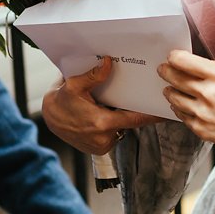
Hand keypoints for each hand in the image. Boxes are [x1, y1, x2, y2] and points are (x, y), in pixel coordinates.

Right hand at [42, 57, 159, 154]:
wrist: (48, 119)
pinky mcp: (98, 151)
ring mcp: (101, 147)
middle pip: (129, 124)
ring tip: (113, 107)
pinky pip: (113, 136)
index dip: (151, 116)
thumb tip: (108, 62)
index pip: (135, 120)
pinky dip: (113, 127)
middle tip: (140, 99)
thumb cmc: (61, 101)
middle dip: (133, 112)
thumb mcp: (74, 85)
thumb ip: (94, 76)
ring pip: (122, 130)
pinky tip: (106, 116)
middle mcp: (104, 139)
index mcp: (101, 123)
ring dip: (121, 120)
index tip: (166, 112)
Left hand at [158, 50, 214, 156]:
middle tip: (162, 70)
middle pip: (174, 77)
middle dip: (165, 71)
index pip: (183, 60)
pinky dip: (179, 108)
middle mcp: (208, 92)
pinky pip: (180, 115)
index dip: (174, 57)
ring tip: (170, 88)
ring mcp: (202, 112)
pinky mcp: (199, 128)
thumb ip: (214, 71)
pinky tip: (182, 105)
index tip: (172, 57)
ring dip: (169, 91)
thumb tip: (191, 65)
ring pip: (173, 96)